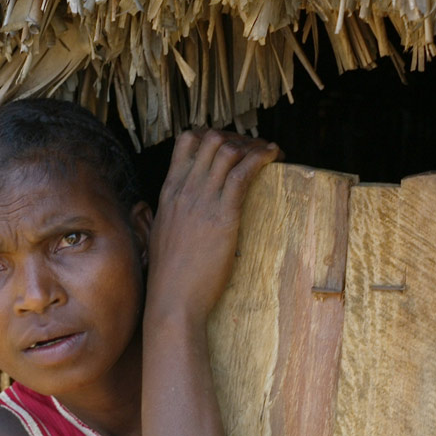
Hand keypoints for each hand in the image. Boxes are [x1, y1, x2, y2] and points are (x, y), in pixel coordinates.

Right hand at [146, 130, 280, 322]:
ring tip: (269, 151)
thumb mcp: (161, 235)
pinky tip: (274, 155)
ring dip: (253, 145)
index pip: (187, 141)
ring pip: (227, 150)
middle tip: (255, 149)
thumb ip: (169, 217)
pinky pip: (242, 174)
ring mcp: (202, 200)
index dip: (213, 135)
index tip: (231, 146)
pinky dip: (261, 158)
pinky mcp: (222, 216)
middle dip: (238, 137)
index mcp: (168, 191)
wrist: (172, 299)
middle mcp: (184, 189)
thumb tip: (176, 215)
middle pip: (211, 139)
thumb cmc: (170, 275)